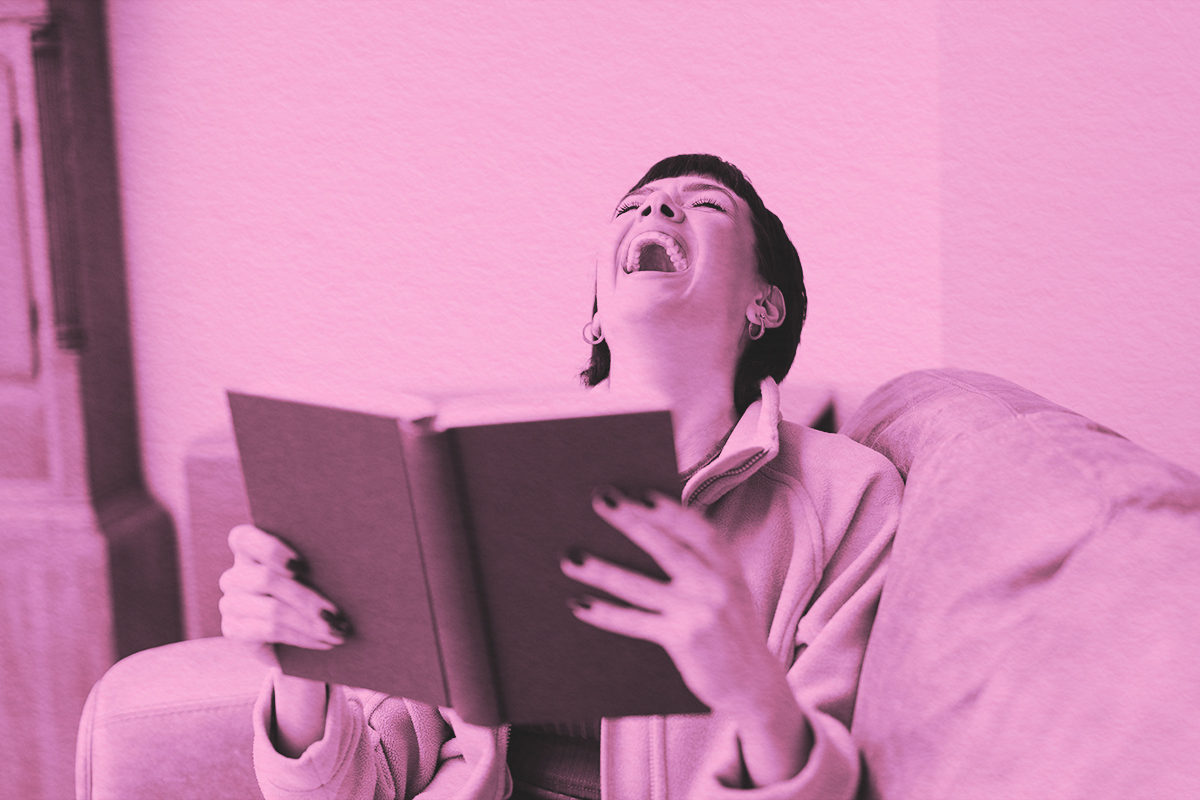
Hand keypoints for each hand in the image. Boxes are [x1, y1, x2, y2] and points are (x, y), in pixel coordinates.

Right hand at [219, 524, 349, 648]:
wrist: (288, 638)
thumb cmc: (308, 592)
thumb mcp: (310, 575)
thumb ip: (315, 565)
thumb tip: (348, 562)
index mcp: (250, 550)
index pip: (244, 538)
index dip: (270, 550)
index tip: (301, 566)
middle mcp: (235, 575)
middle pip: (265, 579)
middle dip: (305, 598)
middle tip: (337, 614)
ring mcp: (230, 604)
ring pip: (272, 610)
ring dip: (310, 623)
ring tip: (337, 631)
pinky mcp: (234, 630)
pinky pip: (271, 631)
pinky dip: (303, 637)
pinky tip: (324, 642)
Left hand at [561, 488, 809, 785]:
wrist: (753, 683)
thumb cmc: (730, 628)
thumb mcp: (728, 588)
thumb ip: (700, 562)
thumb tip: (648, 527)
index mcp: (727, 566)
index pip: (697, 529)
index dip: (669, 509)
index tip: (640, 492)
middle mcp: (715, 586)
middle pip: (666, 548)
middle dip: (632, 521)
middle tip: (601, 498)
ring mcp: (698, 613)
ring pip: (640, 586)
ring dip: (602, 570)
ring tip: (571, 557)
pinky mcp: (682, 640)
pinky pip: (635, 622)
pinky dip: (605, 614)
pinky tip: (579, 604)